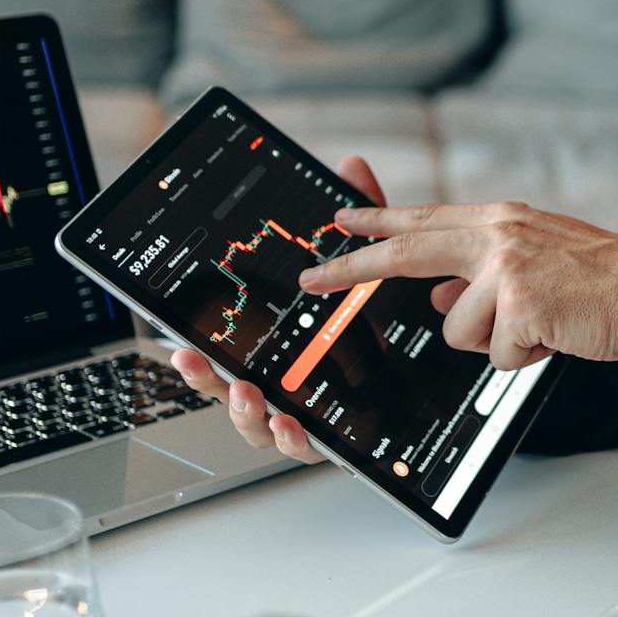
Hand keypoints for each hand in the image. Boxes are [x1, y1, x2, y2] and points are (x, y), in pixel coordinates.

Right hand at [167, 154, 387, 464]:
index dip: (200, 353)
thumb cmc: (390, 319)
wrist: (439, 374)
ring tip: (249, 395)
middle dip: (208, 381)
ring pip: (259, 429)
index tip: (179, 343)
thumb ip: (364, 220)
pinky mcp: (340, 438)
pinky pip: (310, 449)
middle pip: (230, 392)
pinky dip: (294, 440)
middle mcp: (285, 387)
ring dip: (245, 414)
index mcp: (280, 349)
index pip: (228, 353)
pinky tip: (290, 425)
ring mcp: (309, 415)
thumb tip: (351, 167)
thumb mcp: (376, 264)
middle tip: (197, 362)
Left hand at [297, 200, 617, 370]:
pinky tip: (555, 337)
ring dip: (495, 343)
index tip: (338, 220)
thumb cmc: (599, 282)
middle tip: (313, 278)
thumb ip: (484, 274)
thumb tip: (441, 297)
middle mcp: (497, 234)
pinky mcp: (521, 305)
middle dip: (353, 268)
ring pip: (457, 329)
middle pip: (407, 252)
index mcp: (500, 220)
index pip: (424, 218)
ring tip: (540, 326)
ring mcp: (507, 268)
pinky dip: (525, 358)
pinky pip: (496, 354)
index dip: (377, 221)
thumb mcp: (535, 262)